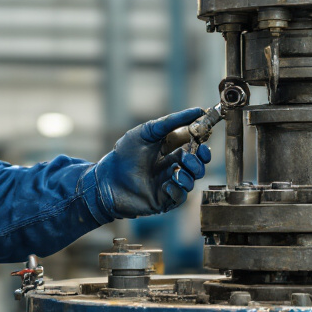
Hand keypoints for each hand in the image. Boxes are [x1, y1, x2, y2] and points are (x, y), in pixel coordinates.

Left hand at [93, 108, 212, 218]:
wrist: (106, 179)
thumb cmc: (124, 154)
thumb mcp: (149, 131)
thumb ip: (173, 121)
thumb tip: (198, 111)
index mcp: (170, 152)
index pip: (194, 149)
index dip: (202, 145)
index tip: (205, 138)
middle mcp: (171, 168)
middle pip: (197, 166)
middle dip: (199, 161)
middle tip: (192, 156)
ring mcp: (168, 184)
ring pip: (191, 181)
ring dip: (190, 175)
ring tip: (177, 170)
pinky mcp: (163, 200)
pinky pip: (180, 197)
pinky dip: (178, 190)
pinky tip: (167, 184)